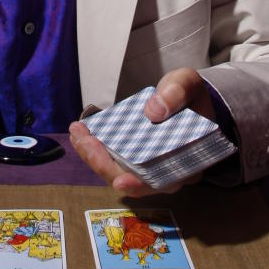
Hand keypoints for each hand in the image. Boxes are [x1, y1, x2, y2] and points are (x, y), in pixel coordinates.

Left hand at [69, 68, 214, 196]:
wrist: (187, 97)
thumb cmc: (190, 95)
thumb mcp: (188, 84)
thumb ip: (177, 93)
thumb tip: (153, 111)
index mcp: (187, 163)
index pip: (163, 182)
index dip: (140, 185)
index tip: (120, 181)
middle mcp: (166, 172)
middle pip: (132, 180)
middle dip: (103, 164)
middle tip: (84, 140)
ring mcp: (148, 167)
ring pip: (118, 172)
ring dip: (94, 157)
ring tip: (78, 133)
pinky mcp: (134, 157)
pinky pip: (113, 160)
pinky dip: (96, 149)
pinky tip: (82, 134)